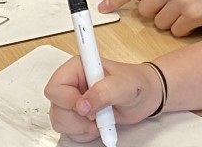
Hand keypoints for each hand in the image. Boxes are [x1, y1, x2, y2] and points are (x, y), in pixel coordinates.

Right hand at [46, 57, 161, 140]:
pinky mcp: (77, 114)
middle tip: (95, 117)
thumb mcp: (124, 85)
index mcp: (78, 67)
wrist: (145, 96)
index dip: (67, 100)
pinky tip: (98, 126)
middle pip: (55, 107)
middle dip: (75, 119)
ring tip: (99, 122)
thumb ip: (104, 92)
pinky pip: (69, 130)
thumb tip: (82, 106)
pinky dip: (83, 133)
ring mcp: (73, 99)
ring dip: (79, 128)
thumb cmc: (136, 83)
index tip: (86, 107)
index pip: (55, 87)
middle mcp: (72, 83)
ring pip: (59, 120)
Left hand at [99, 0, 201, 36]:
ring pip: (160, 23)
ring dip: (170, 22)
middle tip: (171, 6)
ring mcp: (182, 0)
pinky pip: (176, 31)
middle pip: (145, 10)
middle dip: (155, 13)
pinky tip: (193, 18)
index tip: (103, 7)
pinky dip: (182, 29)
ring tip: (185, 10)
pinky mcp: (193, 15)